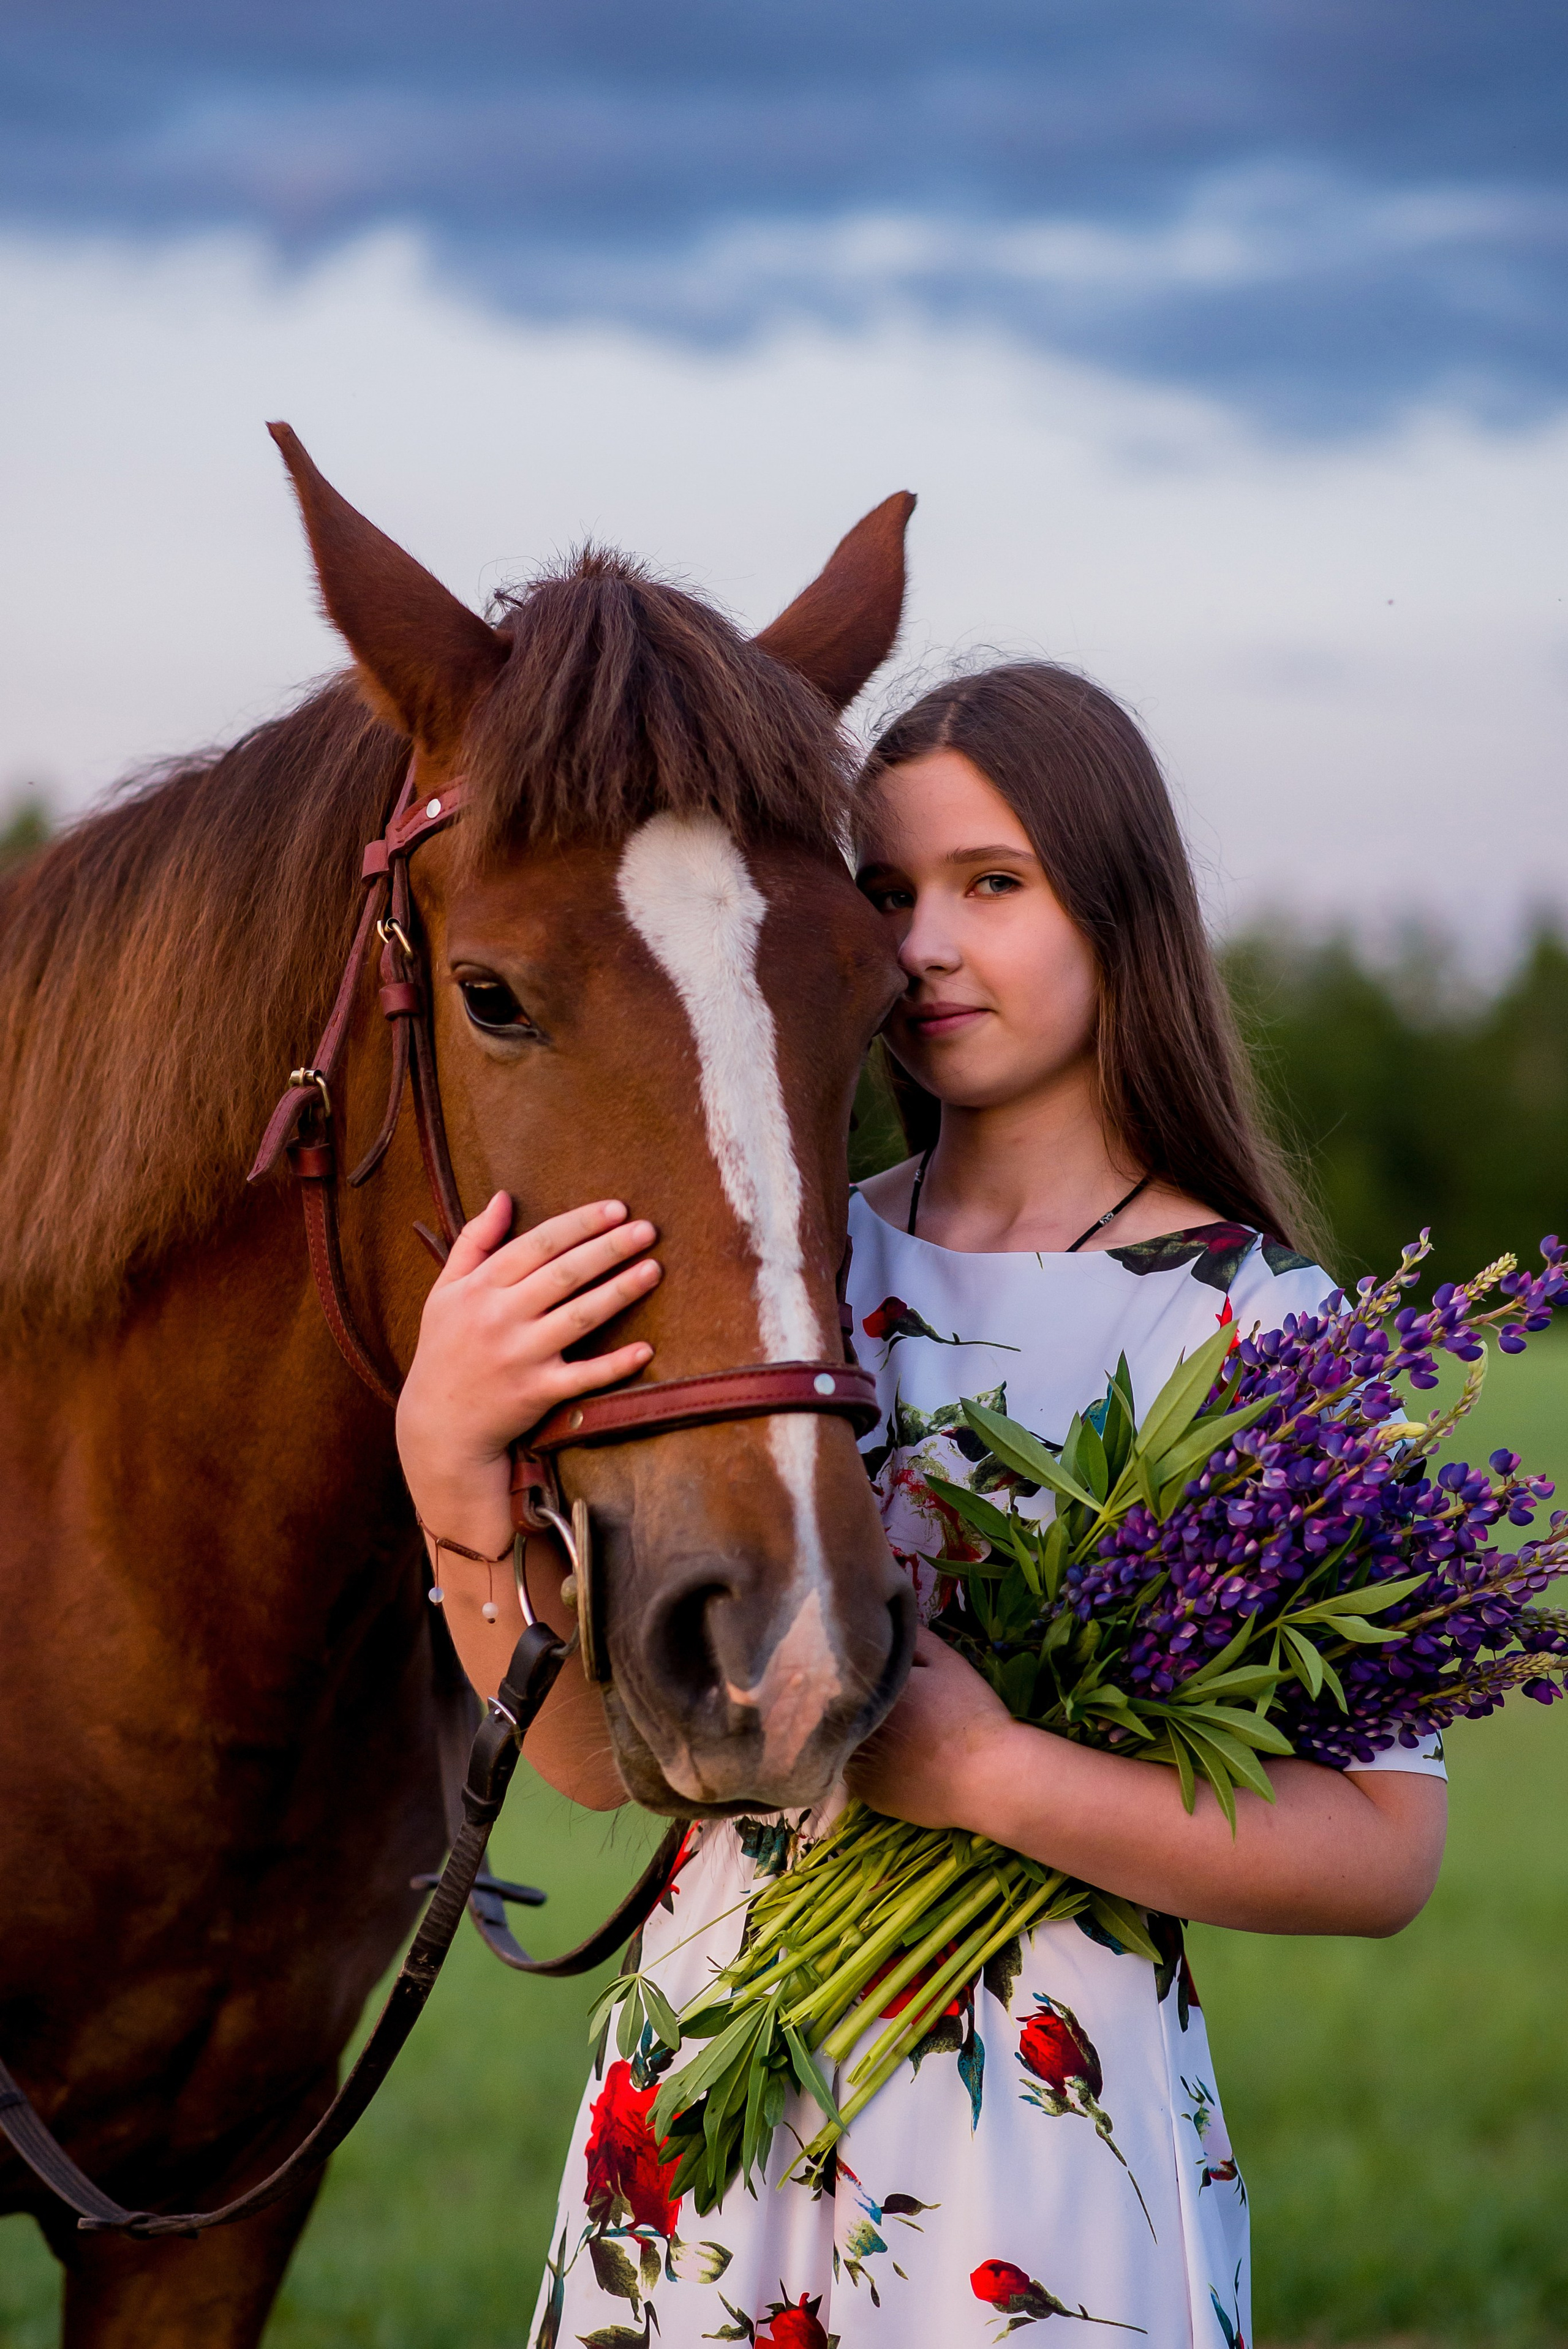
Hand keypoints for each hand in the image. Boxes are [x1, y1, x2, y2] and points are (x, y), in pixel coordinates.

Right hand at [396, 1193, 660, 1550]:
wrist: (439, 1425)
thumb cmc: (445, 1349)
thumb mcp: (445, 1291)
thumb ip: (473, 1242)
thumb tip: (502, 1197)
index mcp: (480, 1288)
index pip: (537, 1244)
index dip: (579, 1224)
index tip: (616, 1209)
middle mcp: (500, 1318)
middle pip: (564, 1274)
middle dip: (609, 1248)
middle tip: (648, 1230)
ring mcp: (520, 1357)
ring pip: (579, 1317)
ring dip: (620, 1292)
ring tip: (654, 1269)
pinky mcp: (537, 1393)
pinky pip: (583, 1377)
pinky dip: (614, 1365)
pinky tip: (645, 1348)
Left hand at [844, 1625, 1016, 1829]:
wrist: (990, 1779)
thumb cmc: (969, 1714)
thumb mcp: (946, 1662)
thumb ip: (913, 1638)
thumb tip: (888, 1620)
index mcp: (867, 1691)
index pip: (840, 1674)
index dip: (852, 1670)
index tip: (865, 1669)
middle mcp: (851, 1730)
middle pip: (837, 1710)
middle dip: (851, 1702)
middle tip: (879, 1700)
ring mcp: (856, 1768)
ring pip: (843, 1742)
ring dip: (855, 1733)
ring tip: (886, 1730)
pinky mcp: (867, 1796)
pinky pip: (855, 1773)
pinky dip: (867, 1764)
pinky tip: (893, 1759)